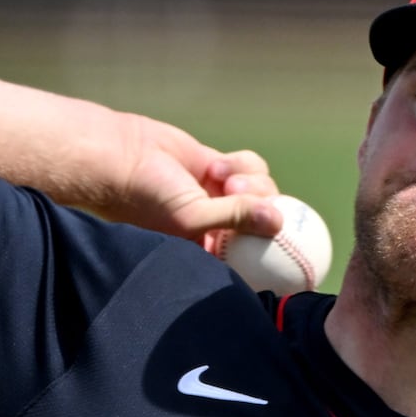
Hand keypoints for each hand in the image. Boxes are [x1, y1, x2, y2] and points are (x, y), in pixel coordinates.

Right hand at [109, 113, 282, 246]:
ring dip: (251, 182)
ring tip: (222, 178)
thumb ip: (236, 218)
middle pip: (269, 221)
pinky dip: (241, 164)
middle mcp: (221, 229)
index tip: (294, 247)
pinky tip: (216, 165)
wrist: (121, 156)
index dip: (279, 253)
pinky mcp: (221, 170)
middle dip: (261, 204)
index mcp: (212, 253)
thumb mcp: (191, 218)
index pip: (256, 260)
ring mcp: (223, 197)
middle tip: (235, 191)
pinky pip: (251, 167)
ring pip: (263, 191)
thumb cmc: (147, 198)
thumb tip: (278, 222)